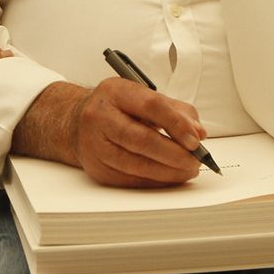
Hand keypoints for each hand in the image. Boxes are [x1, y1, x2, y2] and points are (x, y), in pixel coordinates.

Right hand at [71, 77, 206, 187]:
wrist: (75, 123)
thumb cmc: (115, 108)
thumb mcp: (141, 96)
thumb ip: (174, 110)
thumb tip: (198, 132)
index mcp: (115, 92)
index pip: (151, 106)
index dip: (177, 125)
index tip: (196, 140)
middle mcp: (100, 117)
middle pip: (143, 140)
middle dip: (175, 154)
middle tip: (196, 160)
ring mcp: (95, 145)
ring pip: (138, 165)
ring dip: (169, 172)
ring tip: (187, 170)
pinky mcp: (97, 169)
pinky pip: (132, 180)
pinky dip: (156, 181)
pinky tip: (169, 176)